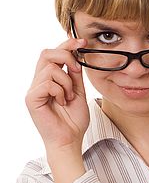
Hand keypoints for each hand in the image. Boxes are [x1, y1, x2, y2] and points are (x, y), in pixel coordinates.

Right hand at [25, 38, 89, 152]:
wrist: (70, 140)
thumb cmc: (73, 121)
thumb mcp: (79, 92)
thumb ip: (75, 76)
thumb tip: (76, 56)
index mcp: (49, 79)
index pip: (53, 54)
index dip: (67, 45)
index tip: (82, 42)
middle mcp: (39, 82)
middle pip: (46, 53)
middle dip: (66, 57)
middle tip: (76, 71)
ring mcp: (34, 90)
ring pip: (50, 68)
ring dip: (66, 82)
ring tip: (69, 97)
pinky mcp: (31, 98)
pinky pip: (47, 83)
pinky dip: (61, 91)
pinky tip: (63, 102)